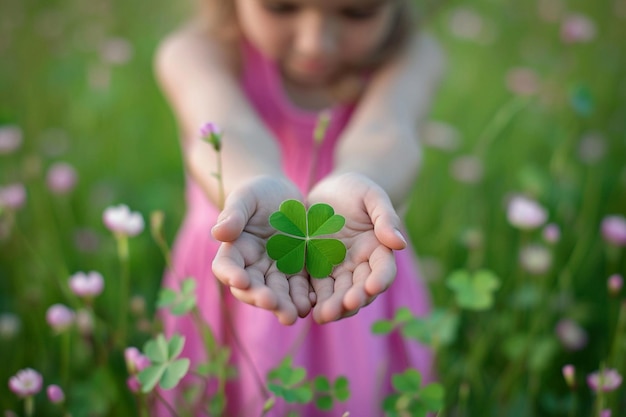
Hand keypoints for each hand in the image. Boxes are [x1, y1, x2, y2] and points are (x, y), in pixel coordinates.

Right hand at [211, 176, 313, 324]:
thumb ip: (234, 213)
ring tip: (294, 314)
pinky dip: (303, 297)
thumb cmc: (257, 192)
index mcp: (234, 249)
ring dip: (284, 305)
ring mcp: (274, 271)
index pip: (226, 266)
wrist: (281, 195)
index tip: (241, 280)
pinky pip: (299, 287)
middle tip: (273, 304)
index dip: (231, 275)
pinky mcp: (296, 270)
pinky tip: (312, 303)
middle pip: (252, 287)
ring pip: (277, 293)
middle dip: (262, 298)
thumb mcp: (245, 197)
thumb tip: (218, 233)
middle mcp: (252, 266)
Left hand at [306, 173, 406, 323]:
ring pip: (338, 294)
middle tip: (344, 306)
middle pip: (360, 289)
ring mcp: (337, 269)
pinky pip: (315, 287)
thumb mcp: (372, 195)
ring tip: (323, 315)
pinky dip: (313, 299)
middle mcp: (360, 264)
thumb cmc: (356, 188)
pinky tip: (306, 305)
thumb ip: (385, 218)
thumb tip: (399, 243)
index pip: (383, 269)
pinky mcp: (317, 269)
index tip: (372, 286)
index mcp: (378, 249)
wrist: (329, 189)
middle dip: (353, 300)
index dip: (379, 279)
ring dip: (333, 306)